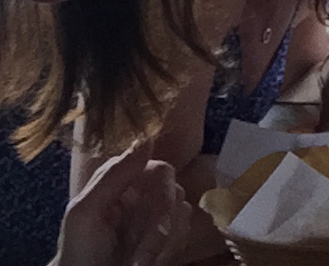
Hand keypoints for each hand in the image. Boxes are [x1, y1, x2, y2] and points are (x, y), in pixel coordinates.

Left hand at [52, 141, 190, 265]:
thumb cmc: (79, 253)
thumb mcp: (85, 213)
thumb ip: (112, 176)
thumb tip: (146, 138)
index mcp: (122, 179)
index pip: (161, 170)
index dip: (163, 195)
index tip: (158, 224)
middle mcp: (142, 191)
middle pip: (176, 193)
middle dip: (162, 229)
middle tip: (144, 258)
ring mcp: (156, 213)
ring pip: (183, 213)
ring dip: (166, 244)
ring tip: (141, 263)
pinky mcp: (167, 233)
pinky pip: (186, 232)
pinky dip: (171, 251)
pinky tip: (151, 261)